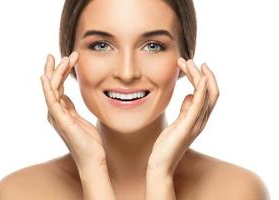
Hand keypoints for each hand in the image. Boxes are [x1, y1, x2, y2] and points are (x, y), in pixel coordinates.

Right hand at [40, 51, 106, 170]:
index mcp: (61, 110)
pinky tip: (46, 77)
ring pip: (52, 90)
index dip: (61, 72)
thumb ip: (71, 108)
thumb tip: (65, 96)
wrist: (93, 158)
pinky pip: (52, 102)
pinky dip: (48, 89)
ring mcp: (57, 116)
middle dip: (54, 68)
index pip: (58, 86)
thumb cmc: (89, 140)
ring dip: (56, 73)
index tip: (69, 57)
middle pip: (52, 86)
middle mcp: (56, 112)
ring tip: (63, 59)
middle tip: (58, 54)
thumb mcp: (80, 119)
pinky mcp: (61, 121)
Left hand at [147, 58, 219, 175]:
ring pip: (207, 95)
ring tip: (187, 63)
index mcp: (198, 118)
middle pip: (211, 92)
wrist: (160, 164)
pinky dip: (201, 91)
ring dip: (199, 76)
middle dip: (202, 73)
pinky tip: (199, 79)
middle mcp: (201, 120)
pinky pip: (199, 106)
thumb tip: (190, 95)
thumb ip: (185, 110)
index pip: (207, 94)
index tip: (192, 64)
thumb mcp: (176, 123)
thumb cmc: (166, 144)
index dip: (203, 78)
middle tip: (188, 60)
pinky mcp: (187, 127)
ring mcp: (196, 124)